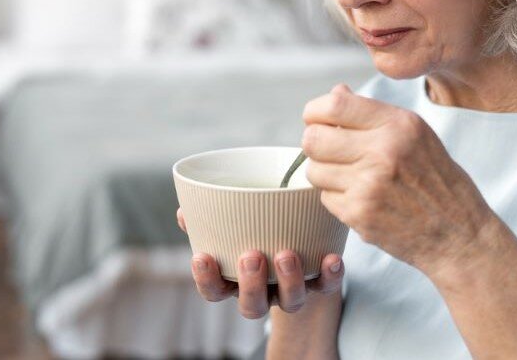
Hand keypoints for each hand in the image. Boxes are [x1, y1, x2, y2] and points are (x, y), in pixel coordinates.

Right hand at [176, 207, 343, 318]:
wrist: (299, 242)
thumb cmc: (254, 232)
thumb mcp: (229, 227)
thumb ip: (206, 219)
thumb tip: (185, 210)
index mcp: (235, 281)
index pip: (214, 291)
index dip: (207, 279)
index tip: (202, 257)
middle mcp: (263, 292)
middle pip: (253, 306)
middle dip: (251, 284)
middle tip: (251, 256)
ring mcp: (291, 291)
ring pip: (290, 301)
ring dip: (288, 280)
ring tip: (286, 254)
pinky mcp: (320, 283)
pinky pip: (327, 287)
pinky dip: (330, 275)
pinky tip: (332, 258)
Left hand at [301, 84, 494, 275]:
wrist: (459, 234)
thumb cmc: (437, 181)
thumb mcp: (417, 135)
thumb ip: (373, 113)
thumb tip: (335, 92)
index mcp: (399, 124)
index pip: (334, 105)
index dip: (315, 111)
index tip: (318, 119)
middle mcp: (383, 151)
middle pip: (313, 138)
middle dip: (316, 144)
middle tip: (331, 151)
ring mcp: (369, 185)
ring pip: (314, 170)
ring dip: (326, 173)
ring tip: (351, 177)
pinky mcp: (360, 214)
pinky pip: (325, 198)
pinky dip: (337, 198)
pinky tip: (362, 199)